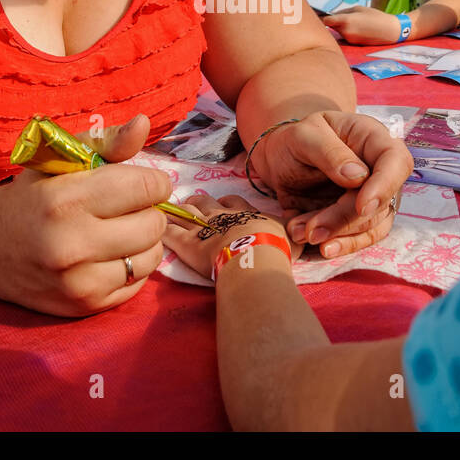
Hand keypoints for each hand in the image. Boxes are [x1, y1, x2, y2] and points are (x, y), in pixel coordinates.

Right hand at [0, 115, 170, 316]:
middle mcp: (73, 244)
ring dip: (143, 242)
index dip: (152, 182)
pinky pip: (138, 284)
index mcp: (68, 199)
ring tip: (116, 232)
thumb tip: (144, 123)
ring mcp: (79, 282)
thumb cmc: (30, 195)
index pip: (147, 188)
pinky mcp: (84, 307)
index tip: (139, 183)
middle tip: (125, 208)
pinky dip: (131, 267)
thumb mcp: (61, 159)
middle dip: (147, 211)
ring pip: (151, 257)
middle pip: (155, 225)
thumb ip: (107, 142)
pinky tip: (106, 256)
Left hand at [162, 193, 302, 279]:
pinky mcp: (188, 244)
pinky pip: (171, 233)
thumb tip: (305, 228)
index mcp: (245, 212)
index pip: (232, 201)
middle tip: (191, 204)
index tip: (221, 203)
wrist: (256, 259)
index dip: (225, 202)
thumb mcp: (294, 235)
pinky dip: (162, 227)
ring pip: (186, 213)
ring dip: (177, 211)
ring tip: (167, 210)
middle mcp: (222, 215)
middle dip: (197, 203)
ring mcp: (203, 228)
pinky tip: (154, 224)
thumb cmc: (278, 248)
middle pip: (205, 202)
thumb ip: (296, 230)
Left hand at [248, 111, 412, 257]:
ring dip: (336, 235)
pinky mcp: (357, 219)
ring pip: (370, 226)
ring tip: (299, 232)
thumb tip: (358, 177)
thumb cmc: (296, 138)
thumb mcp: (304, 136)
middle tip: (311, 230)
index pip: (396, 162)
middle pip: (379, 203)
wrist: (280, 157)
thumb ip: (329, 152)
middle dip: (343, 220)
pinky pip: (359, 239)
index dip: (384, 186)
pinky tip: (313, 245)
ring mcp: (371, 197)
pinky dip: (338, 245)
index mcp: (373, 140)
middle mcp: (379, 171)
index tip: (361, 206)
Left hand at [323, 6, 401, 44]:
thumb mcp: (359, 9)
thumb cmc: (375, 17)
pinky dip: (347, 32)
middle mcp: (345, 32)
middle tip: (332, 16)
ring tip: (351, 22)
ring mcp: (349, 39)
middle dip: (331, 22)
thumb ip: (344, 12)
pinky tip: (356, 28)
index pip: (326, 21)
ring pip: (338, 31)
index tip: (318, 15)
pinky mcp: (353, 44)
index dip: (321, 18)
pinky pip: (345, 36)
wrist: (389, 31)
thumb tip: (333, 15)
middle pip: (331, 27)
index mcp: (346, 20)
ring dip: (340, 27)